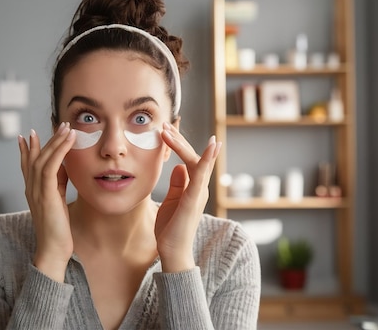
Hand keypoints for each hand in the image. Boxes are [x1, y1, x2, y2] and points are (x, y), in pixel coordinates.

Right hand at [18, 122, 75, 281]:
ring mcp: (36, 191)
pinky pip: (50, 167)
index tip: (28, 134)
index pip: (27, 165)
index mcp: (33, 191)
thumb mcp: (58, 202)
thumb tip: (65, 168)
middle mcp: (31, 188)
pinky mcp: (46, 194)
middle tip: (57, 124)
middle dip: (45, 139)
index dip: (27, 149)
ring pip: (43, 158)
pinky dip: (59, 151)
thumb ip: (59, 185)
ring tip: (66, 127)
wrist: (53, 250)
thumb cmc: (58, 230)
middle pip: (34, 157)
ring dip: (55, 141)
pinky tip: (68, 141)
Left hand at [155, 123, 221, 272]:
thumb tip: (180, 167)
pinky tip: (211, 146)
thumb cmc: (172, 229)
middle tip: (165, 125)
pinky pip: (202, 176)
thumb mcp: (173, 201)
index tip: (167, 130)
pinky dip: (207, 160)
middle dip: (179, 140)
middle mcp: (199, 188)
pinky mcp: (194, 199)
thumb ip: (178, 184)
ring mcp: (199, 193)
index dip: (179, 145)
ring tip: (170, 130)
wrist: (172, 252)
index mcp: (193, 188)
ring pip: (197, 162)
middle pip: (193, 157)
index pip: (189, 160)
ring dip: (183, 144)